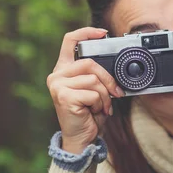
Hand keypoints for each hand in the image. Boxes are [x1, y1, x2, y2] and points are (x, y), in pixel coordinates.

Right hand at [46, 27, 124, 153]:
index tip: (103, 33)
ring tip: (100, 107)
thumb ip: (96, 74)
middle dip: (108, 79)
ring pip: (93, 79)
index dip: (86, 32)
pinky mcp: (63, 97)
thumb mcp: (94, 90)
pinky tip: (94, 113)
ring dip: (104, 96)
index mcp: (64, 69)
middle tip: (115, 94)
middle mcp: (57, 75)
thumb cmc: (89, 115)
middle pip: (90, 63)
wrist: (82, 139)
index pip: (70, 40)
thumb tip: (115, 64)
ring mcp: (58, 85)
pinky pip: (92, 93)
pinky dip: (100, 104)